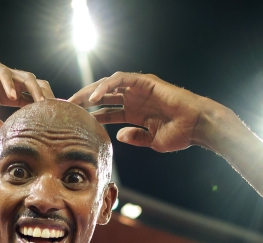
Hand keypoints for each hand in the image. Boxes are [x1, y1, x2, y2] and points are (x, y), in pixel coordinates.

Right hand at [0, 51, 53, 134]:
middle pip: (37, 86)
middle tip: (55, 114)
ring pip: (26, 78)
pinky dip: (9, 84)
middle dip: (47, 98)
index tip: (55, 122)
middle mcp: (11, 81)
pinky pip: (4, 73)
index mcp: (11, 92)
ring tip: (41, 104)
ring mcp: (2, 72)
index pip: (33, 99)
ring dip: (35, 90)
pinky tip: (12, 96)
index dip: (45, 108)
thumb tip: (3, 142)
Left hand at [68, 72, 225, 151]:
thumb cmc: (180, 134)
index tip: (73, 122)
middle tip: (66, 108)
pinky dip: (105, 86)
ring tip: (74, 101)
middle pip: (103, 96)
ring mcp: (139, 89)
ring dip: (89, 92)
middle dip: (83, 101)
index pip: (106, 111)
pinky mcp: (145, 81)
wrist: (197, 126)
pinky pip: (120, 80)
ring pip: (108, 85)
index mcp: (134, 112)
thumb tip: (120, 137)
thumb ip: (135, 137)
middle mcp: (134, 98)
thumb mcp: (152, 141)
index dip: (89, 115)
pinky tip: (93, 97)